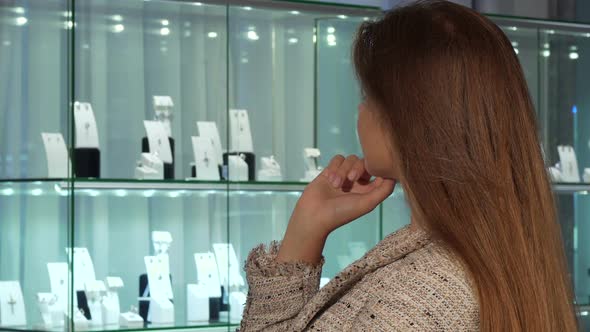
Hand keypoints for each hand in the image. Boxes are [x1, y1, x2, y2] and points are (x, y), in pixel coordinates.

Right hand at [277, 155, 395, 263]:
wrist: (314, 215)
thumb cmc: (341, 213)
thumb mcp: (368, 203)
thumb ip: (384, 190)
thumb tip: (395, 175)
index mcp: (369, 191)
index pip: (379, 172)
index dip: (378, 168)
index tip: (375, 170)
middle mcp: (357, 182)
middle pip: (364, 162)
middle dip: (358, 168)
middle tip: (351, 179)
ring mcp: (343, 176)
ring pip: (350, 159)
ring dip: (343, 170)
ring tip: (336, 185)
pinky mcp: (330, 171)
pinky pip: (338, 159)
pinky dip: (335, 167)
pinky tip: (330, 180)